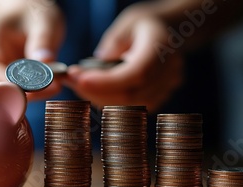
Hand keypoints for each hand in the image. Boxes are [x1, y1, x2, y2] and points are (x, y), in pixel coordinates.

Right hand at [0, 0, 64, 100]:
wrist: (23, 16)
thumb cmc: (31, 16)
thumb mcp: (44, 21)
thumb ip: (43, 40)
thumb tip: (43, 62)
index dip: (8, 86)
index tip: (34, 93)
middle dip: (21, 94)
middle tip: (53, 89)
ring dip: (23, 97)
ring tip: (50, 86)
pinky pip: (1, 96)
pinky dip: (21, 96)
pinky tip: (39, 89)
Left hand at [64, 2, 182, 110]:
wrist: (170, 33)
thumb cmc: (145, 26)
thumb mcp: (128, 23)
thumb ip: (114, 43)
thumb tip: (96, 64)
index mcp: (161, 48)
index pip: (136, 74)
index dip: (108, 82)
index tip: (81, 80)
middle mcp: (168, 72)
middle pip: (131, 95)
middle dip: (96, 91)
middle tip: (72, 80)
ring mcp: (166, 88)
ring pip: (129, 106)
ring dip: (100, 98)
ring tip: (79, 84)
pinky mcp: (158, 98)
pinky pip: (132, 107)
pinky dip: (110, 101)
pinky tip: (95, 90)